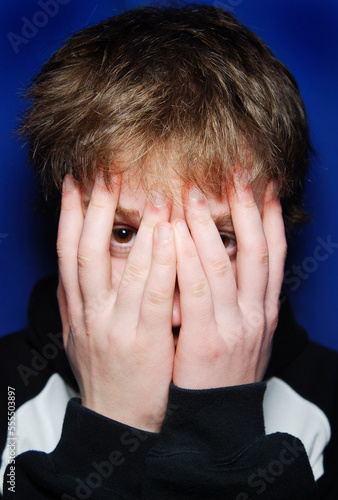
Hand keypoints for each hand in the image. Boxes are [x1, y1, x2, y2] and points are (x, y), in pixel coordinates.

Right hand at [57, 174, 175, 431]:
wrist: (119, 422)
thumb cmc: (105, 375)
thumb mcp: (80, 337)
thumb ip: (76, 302)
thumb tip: (70, 271)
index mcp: (77, 310)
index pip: (67, 254)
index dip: (68, 215)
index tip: (75, 183)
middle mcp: (90, 314)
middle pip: (86, 252)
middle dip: (95, 210)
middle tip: (106, 174)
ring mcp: (115, 327)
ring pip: (123, 269)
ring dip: (138, 229)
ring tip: (152, 194)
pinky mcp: (143, 342)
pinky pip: (153, 296)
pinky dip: (160, 264)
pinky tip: (172, 237)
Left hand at [172, 175, 285, 388]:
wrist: (216, 422)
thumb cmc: (223, 374)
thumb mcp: (242, 335)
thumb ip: (237, 300)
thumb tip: (227, 264)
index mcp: (265, 311)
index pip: (275, 256)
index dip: (272, 219)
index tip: (266, 188)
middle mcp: (256, 314)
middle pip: (256, 251)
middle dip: (247, 210)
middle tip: (236, 174)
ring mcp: (234, 327)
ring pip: (225, 265)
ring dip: (210, 225)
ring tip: (194, 193)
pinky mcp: (206, 341)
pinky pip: (196, 290)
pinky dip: (187, 259)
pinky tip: (175, 234)